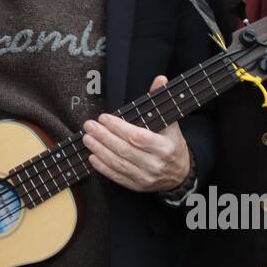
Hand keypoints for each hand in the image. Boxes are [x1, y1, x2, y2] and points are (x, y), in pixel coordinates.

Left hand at [82, 75, 190, 192]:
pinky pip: (117, 177)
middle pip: (124, 150)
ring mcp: (145, 177)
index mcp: (165, 147)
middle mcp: (155, 164)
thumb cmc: (172, 144)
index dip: (118, 128)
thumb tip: (160, 80)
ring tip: (87, 138)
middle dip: (104, 137)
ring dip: (99, 150)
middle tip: (90, 126)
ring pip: (118, 163)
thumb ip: (161, 100)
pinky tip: (93, 156)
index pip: (137, 137)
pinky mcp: (137, 186)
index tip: (104, 118)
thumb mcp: (170, 123)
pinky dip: (103, 167)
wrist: (180, 173)